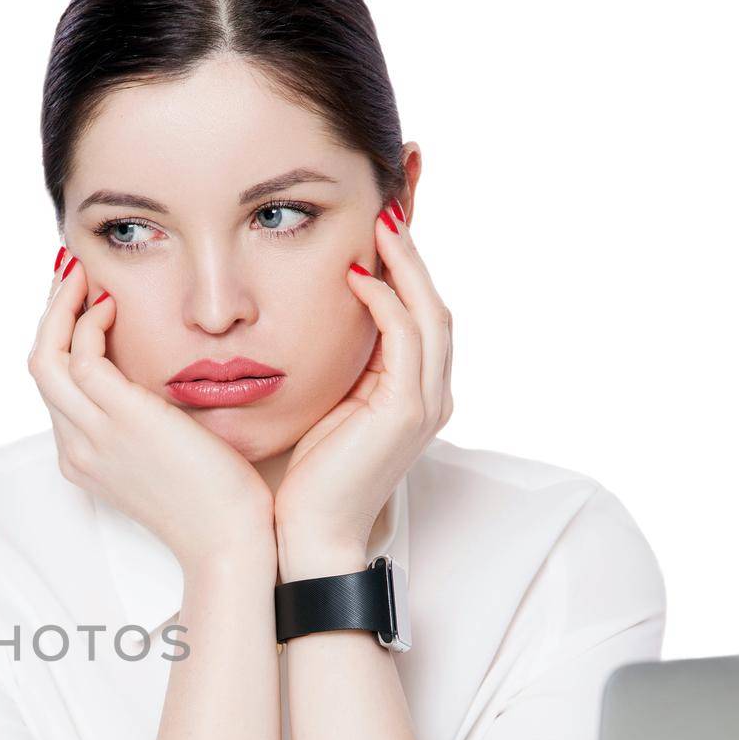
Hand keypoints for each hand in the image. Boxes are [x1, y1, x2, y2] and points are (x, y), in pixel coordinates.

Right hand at [28, 249, 275, 569]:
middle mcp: (77, 447)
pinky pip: (82, 356)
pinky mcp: (120, 420)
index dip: (60, 338)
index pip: (55, 388)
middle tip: (72, 274)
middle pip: (39, 366)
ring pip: (47, 357)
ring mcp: (93, 436)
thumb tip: (160, 387)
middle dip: (51, 313)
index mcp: (84, 458)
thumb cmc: (216, 504)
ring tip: (85, 274)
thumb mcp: (169, 460)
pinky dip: (90, 322)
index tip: (80, 302)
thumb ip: (151, 425)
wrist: (228, 541)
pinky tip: (115, 305)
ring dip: (62, 306)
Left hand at [272, 197, 453, 563]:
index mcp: (410, 393)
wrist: (307, 536)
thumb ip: (334, 365)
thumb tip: (309, 317)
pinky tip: (359, 276)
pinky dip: (385, 303)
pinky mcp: (406, 413)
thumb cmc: (304, 479)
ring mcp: (424, 404)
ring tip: (383, 223)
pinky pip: (406, 341)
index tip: (381, 221)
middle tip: (393, 203)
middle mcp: (429, 395)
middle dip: (415, 252)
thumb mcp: (322, 406)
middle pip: (433, 303)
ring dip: (406, 266)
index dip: (404, 266)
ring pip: (429, 314)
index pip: (416, 313)